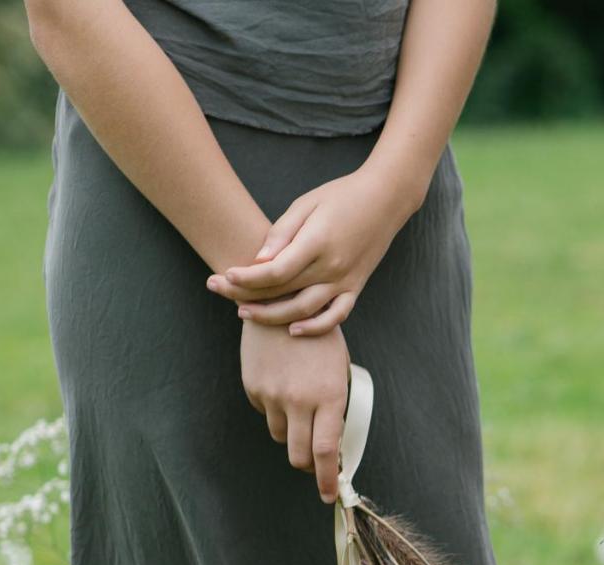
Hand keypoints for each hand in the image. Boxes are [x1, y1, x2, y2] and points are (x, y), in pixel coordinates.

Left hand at [208, 166, 424, 335]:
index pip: (275, 271)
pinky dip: (315, 328)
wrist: (386, 200)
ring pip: (304, 311)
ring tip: (244, 312)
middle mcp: (333, 267)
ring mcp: (346, 281)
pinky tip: (292, 330)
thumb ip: (282, 233)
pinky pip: (336, 316)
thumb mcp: (306, 204)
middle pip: (283, 292)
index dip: (247, 277)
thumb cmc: (341, 196)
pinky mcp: (356, 287)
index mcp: (318, 242)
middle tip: (217, 289)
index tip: (224, 273)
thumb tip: (259, 261)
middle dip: (245, 294)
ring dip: (271, 317)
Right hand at [240, 321, 349, 502]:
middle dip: (308, 465)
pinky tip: (282, 385)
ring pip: (280, 435)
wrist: (281, 303)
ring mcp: (273, 395)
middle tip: (315, 462)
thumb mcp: (338, 369)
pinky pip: (264, 413)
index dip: (327, 479)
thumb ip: (334, 406)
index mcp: (328, 396)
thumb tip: (331, 444)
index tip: (329, 494)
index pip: (327, 451)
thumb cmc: (319, 336)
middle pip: (298, 454)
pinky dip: (274, 410)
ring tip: (299, 407)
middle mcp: (299, 400)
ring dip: (291, 433)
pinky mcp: (254, 388)